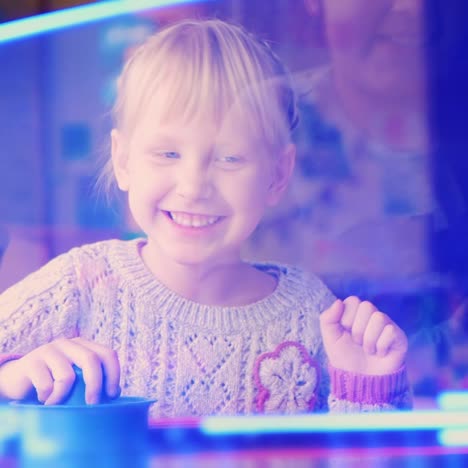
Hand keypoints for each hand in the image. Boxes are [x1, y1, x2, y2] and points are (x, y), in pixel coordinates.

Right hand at [0, 337, 119, 404]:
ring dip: (64, 397)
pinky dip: (49, 399)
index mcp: (84, 346)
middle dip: (95, 384)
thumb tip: (114, 395)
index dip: (113, 374)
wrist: (16, 380)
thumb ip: (93, 381)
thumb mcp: (75, 379)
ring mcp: (49, 350)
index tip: (111, 395)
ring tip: (58, 404)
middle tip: (93, 404)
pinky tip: (45, 401)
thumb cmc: (53, 382)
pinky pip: (47, 385)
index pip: (107, 354)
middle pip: (91, 360)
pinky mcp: (31, 362)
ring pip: (68, 375)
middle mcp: (69, 344)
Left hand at [320, 296, 407, 374]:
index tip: (346, 332)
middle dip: (358, 329)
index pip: (353, 301)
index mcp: (355, 313)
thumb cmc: (345, 358)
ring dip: (369, 339)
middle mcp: (372, 316)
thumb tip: (339, 302)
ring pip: (379, 318)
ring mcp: (387, 325)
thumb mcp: (330, 338)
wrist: (361, 381)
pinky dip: (380, 346)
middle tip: (358, 343)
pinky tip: (380, 353)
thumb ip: (328, 318)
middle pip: (367, 306)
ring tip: (368, 350)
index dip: (347, 318)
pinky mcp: (399, 336)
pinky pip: (390, 331)